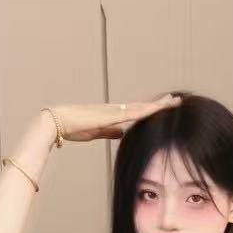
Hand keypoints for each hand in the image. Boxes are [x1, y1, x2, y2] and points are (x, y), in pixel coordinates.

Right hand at [47, 93, 181, 142]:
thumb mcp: (96, 132)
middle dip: (159, 104)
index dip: (150, 110)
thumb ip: (110, 132)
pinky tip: (156, 110)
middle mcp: (115, 109)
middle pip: (142, 106)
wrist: (57, 121)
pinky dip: (145, 111)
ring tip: (173, 101)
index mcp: (112, 114)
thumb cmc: (72, 127)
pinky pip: (132, 113)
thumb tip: (123, 133)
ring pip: (141, 107)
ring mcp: (113, 110)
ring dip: (157, 105)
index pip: (136, 111)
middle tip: (175, 99)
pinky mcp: (109, 115)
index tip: (163, 107)